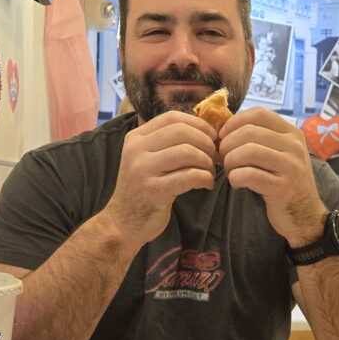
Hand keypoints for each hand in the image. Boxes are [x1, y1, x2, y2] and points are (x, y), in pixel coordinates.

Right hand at [100, 111, 217, 248]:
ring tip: (210, 172)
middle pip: (182, 132)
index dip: (198, 124)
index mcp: (135, 137)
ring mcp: (142, 170)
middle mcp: (136, 150)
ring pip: (187, 152)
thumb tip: (207, 129)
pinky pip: (190, 176)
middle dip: (206, 143)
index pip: (172, 118)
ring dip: (207, 162)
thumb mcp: (147, 159)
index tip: (213, 137)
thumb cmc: (143, 188)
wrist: (123, 222)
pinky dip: (205, 178)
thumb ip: (168, 142)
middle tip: (215, 157)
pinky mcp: (154, 191)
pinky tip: (207, 184)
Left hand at [218, 107, 325, 245]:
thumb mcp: (280, 154)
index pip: (258, 113)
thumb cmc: (285, 182)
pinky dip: (236, 178)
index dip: (234, 122)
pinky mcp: (283, 187)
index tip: (223, 136)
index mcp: (292, 133)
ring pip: (248, 151)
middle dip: (227, 144)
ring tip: (230, 171)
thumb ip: (261, 139)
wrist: (305, 215)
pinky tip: (237, 183)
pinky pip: (249, 175)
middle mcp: (294, 146)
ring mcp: (291, 166)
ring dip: (230, 161)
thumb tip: (225, 129)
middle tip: (223, 158)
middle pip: (249, 132)